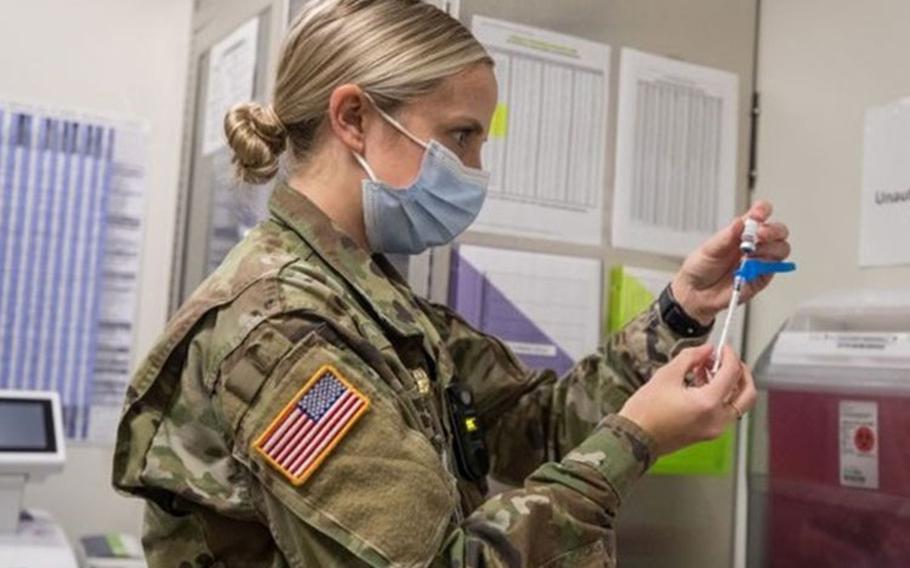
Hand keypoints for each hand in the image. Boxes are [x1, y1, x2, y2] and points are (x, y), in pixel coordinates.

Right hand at [619, 344, 756, 456]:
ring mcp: (715, 429)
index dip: (730, 355)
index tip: (723, 347)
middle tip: (728, 359)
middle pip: (747, 392)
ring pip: (739, 403)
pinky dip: (722, 396)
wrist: (634, 438)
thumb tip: (706, 350)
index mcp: (708, 403)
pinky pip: (726, 412)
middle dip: (741, 372)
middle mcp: (717, 419)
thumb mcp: (666, 376)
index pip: (732, 373)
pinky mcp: (709, 433)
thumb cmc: (645, 412)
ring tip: (709, 370)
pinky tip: (703, 384)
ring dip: (731, 384)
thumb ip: (691, 357)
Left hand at [670, 201, 790, 324]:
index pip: (760, 214)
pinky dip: (766, 265)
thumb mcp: (708, 249)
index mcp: (741, 232)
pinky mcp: (761, 277)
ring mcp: (759, 260)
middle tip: (759, 234)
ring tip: (750, 254)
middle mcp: (754, 244)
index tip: (758, 214)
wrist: (696, 293)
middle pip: (778, 231)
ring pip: (781, 249)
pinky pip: (774, 269)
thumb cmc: (700, 268)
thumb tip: (739, 223)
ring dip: (769, 248)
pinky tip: (752, 266)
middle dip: (773, 230)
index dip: (763, 211)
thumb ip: (725, 237)